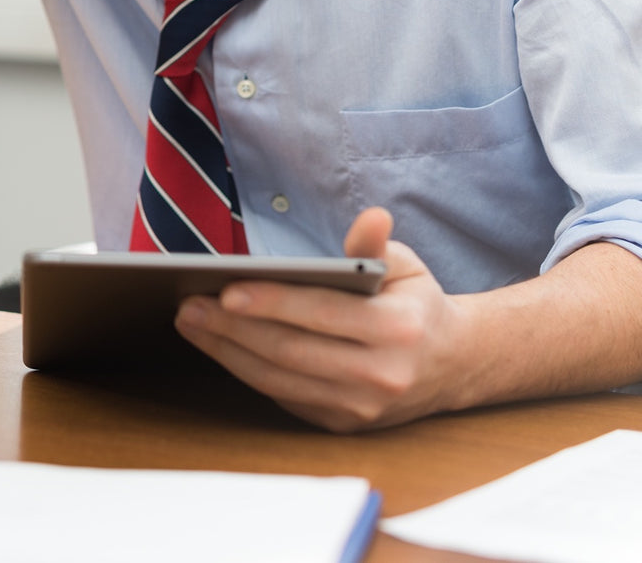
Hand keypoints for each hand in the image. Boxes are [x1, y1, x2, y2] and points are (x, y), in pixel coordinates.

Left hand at [173, 208, 468, 431]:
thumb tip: (372, 217)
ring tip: (191, 322)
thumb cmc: (415, 304)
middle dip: (233, 328)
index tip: (226, 289)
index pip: (322, 313)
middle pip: (291, 350)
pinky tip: (218, 345)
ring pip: (280, 379)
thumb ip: (376, 245)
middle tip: (189, 304)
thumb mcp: (405, 265)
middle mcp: (380, 375)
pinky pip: (283, 396)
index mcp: (397, 329)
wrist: (453, 365)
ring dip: (227, 351)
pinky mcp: (342, 424)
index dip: (272, 302)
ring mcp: (360, 407)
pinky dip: (246, 370)